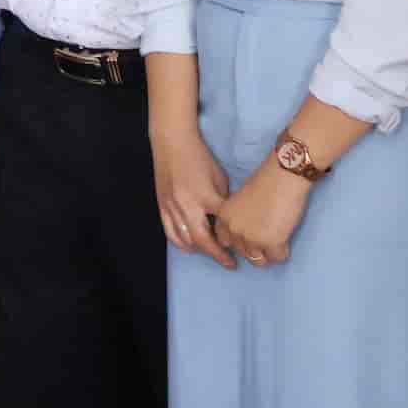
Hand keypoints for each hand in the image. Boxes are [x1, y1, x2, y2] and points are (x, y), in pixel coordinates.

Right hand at [151, 122, 233, 266]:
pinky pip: (171, 232)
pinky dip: (182, 244)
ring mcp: (172, 208)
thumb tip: (228, 218)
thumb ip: (222, 200)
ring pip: (186, 240)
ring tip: (212, 253)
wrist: (171, 143)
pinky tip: (191, 247)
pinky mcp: (162, 207)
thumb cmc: (199, 157)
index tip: (245, 247)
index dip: (235, 239)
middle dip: (219, 255)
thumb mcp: (219, 177)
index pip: (224, 226)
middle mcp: (188, 206)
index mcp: (206, 197)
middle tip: (231, 263)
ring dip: (201, 250)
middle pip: (204, 240)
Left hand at [215, 159, 311, 268]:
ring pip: (258, 261)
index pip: (225, 242)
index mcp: (223, 218)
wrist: (282, 176)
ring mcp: (251, 239)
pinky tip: (286, 238)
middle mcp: (233, 230)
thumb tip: (244, 236)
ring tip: (276, 238)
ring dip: (268, 253)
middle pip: (242, 253)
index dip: (239, 240)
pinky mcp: (271, 243)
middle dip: (254, 248)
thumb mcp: (239, 201)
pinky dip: (283, 251)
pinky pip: (277, 259)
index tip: (250, 236)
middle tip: (267, 235)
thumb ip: (237, 219)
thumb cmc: (265, 183)